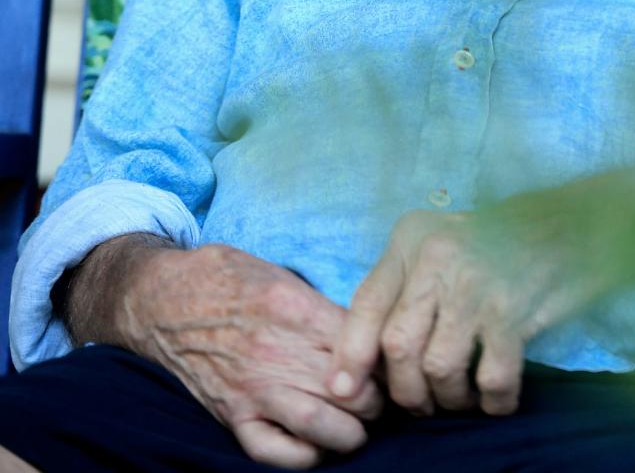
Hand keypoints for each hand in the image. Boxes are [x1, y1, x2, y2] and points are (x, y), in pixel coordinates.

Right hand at [120, 242, 382, 466]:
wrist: (156, 299)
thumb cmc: (220, 277)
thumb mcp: (274, 271)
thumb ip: (315, 302)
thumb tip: (357, 328)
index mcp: (292, 306)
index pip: (359, 342)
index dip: (381, 357)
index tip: (388, 362)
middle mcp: (275, 350)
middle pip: (349, 387)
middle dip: (375, 399)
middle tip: (380, 398)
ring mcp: (251, 387)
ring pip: (321, 425)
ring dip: (350, 432)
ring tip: (357, 427)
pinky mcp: (230, 415)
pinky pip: (273, 451)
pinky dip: (303, 457)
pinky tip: (317, 447)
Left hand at [327, 189, 611, 418]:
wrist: (569, 225)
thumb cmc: (497, 244)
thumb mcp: (440, 246)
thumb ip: (405, 288)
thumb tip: (364, 358)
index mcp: (412, 238)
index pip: (366, 302)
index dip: (350, 354)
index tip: (343, 391)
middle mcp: (438, 256)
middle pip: (398, 344)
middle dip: (405, 390)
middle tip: (422, 402)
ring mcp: (477, 283)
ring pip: (439, 367)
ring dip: (448, 398)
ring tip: (462, 396)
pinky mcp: (514, 310)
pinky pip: (492, 378)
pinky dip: (492, 401)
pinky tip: (497, 396)